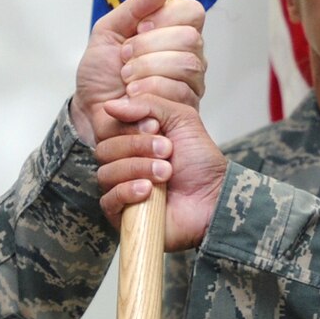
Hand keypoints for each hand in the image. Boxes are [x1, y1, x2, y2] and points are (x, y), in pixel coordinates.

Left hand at [71, 0, 206, 146]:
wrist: (90, 111)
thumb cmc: (100, 73)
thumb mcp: (107, 32)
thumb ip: (133, 7)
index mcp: (172, 32)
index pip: (192, 12)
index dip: (166, 17)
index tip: (139, 28)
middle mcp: (189, 55)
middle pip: (190, 38)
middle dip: (149, 48)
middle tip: (126, 59)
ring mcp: (192, 83)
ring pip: (187, 65)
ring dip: (148, 70)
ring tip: (127, 81)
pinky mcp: (187, 109)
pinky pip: (180, 93)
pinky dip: (150, 92)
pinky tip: (134, 98)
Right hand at [93, 94, 227, 249]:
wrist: (214, 197)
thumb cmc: (200, 160)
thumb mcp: (182, 119)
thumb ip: (148, 104)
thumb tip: (110, 105)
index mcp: (131, 139)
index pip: (107, 127)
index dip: (128, 126)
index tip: (156, 127)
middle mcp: (122, 162)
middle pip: (104, 149)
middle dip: (137, 147)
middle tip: (167, 151)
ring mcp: (120, 188)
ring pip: (106, 173)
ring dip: (138, 168)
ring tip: (166, 173)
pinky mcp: (122, 214)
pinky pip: (108, 200)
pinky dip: (127, 191)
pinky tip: (147, 190)